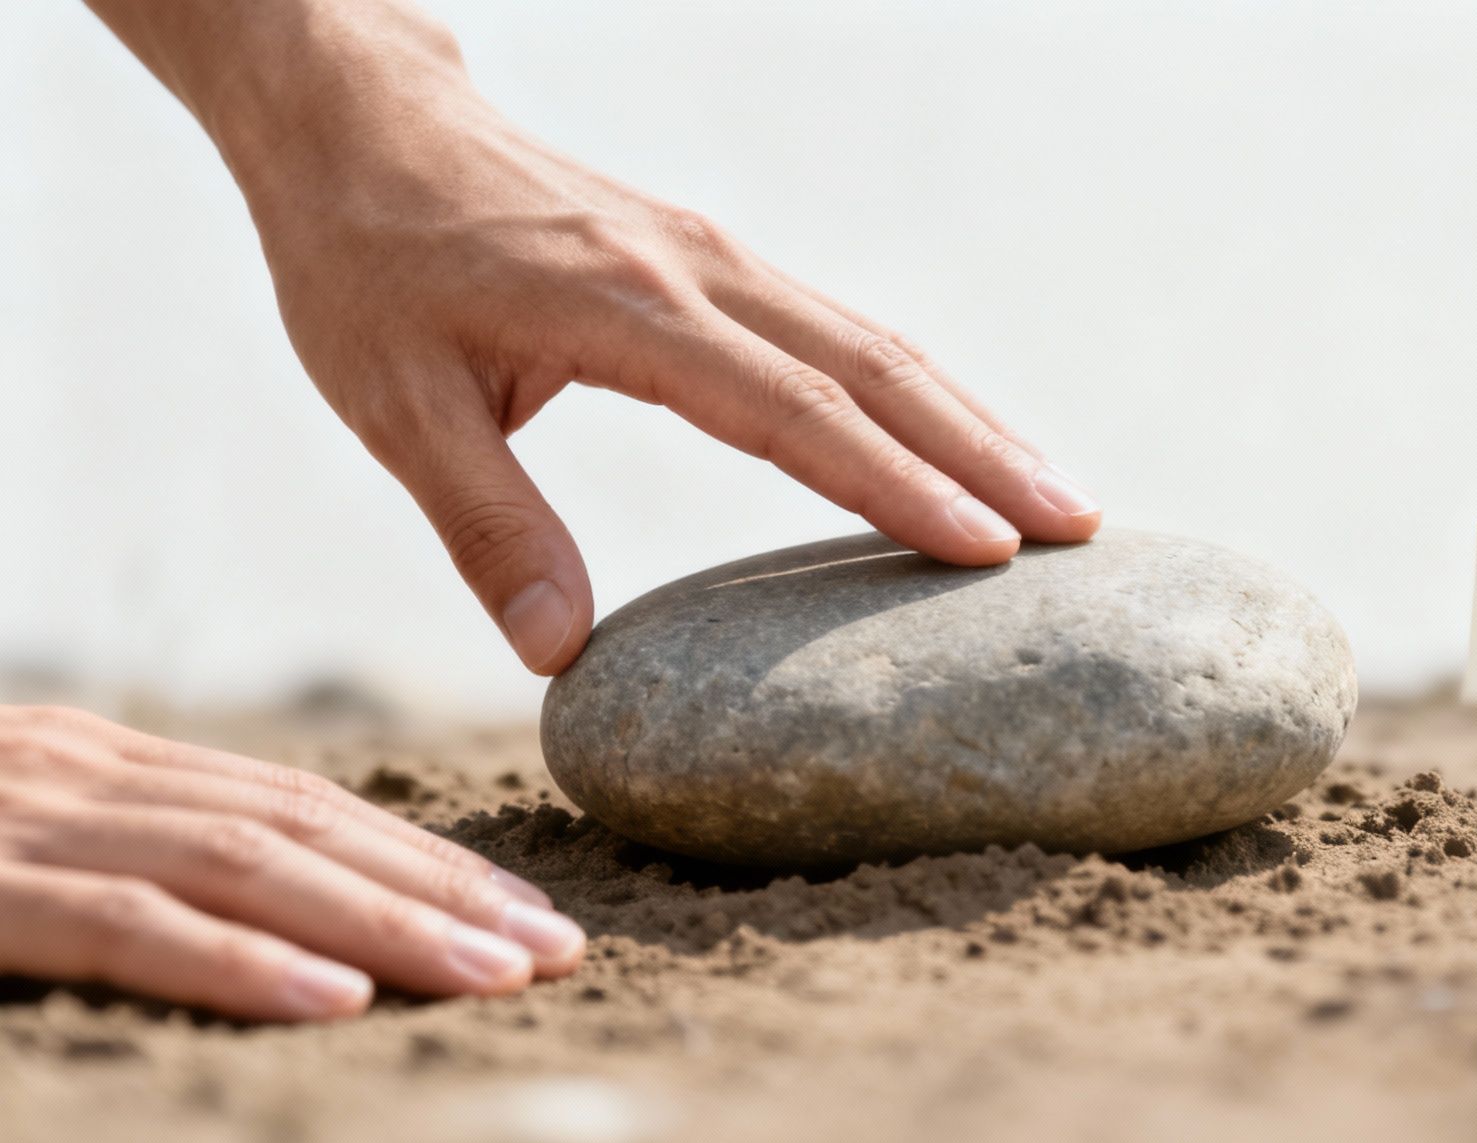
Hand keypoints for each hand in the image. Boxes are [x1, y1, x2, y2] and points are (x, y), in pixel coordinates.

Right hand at [0, 706, 583, 1020]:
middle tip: (555, 947)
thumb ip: (121, 861)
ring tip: (495, 974)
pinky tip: (334, 998)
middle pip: (301, 826)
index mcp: (101, 763)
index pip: (297, 805)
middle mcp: (83, 773)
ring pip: (246, 865)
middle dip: (440, 891)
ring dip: (385, 924)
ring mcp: (31, 822)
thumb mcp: (13, 845)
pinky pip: (127, 925)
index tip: (522, 910)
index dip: (419, 860)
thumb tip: (267, 922)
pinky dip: (240, 961)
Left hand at [88, 0, 1103, 674]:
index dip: (894, 486)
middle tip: (1082, 532)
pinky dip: (915, 391)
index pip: (793, 412)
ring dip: (972, 417)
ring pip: (875, 339)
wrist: (364, 123)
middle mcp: (696, 271)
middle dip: (986, 451)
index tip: (988, 551)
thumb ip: (485, 526)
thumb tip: (559, 655)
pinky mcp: (716, 256)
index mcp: (625, 310)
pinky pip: (840, 326)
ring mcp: (717, 254)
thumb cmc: (367, 265)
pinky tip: (958, 438)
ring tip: (1059, 495)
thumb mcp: (392, 403)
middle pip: (875, 366)